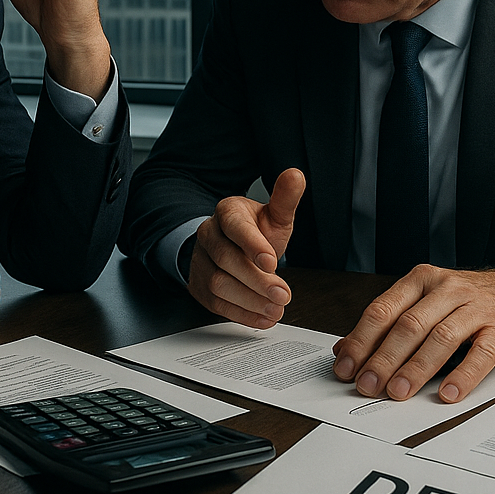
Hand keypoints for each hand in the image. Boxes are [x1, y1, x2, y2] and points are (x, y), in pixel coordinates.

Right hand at [187, 169, 305, 328]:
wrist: (233, 247)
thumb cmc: (256, 231)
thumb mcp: (273, 215)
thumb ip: (285, 199)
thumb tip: (295, 175)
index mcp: (226, 213)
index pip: (234, 227)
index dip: (252, 245)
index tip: (272, 262)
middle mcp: (208, 235)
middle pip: (225, 259)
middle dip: (256, 280)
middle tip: (282, 294)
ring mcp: (200, 262)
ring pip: (218, 283)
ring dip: (249, 300)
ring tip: (276, 308)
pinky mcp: (199, 286)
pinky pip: (215, 303)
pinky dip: (241, 314)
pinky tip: (263, 317)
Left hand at [332, 264, 494, 402]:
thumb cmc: (464, 303)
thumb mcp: (424, 304)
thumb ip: (387, 325)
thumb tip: (344, 349)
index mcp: (421, 280)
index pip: (383, 310)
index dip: (362, 341)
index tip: (346, 368)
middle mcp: (446, 289)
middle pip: (409, 326)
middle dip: (384, 359)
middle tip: (369, 385)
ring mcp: (476, 307)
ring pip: (441, 338)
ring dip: (417, 368)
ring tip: (399, 392)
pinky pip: (480, 354)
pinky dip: (463, 375)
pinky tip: (448, 393)